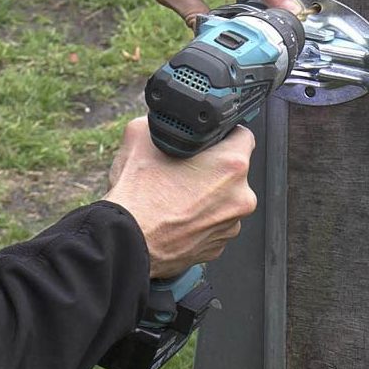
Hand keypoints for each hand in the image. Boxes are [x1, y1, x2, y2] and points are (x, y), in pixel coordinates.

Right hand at [103, 117, 256, 277]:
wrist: (126, 242)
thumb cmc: (138, 195)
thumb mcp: (140, 135)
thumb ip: (161, 121)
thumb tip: (163, 120)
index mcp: (231, 164)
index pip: (242, 135)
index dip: (223, 133)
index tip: (209, 139)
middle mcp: (240, 196)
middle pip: (233, 170)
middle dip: (213, 167)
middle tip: (185, 167)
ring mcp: (230, 225)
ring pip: (223, 199)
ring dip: (207, 195)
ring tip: (176, 194)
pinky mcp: (217, 248)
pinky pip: (213, 224)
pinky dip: (199, 218)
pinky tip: (176, 215)